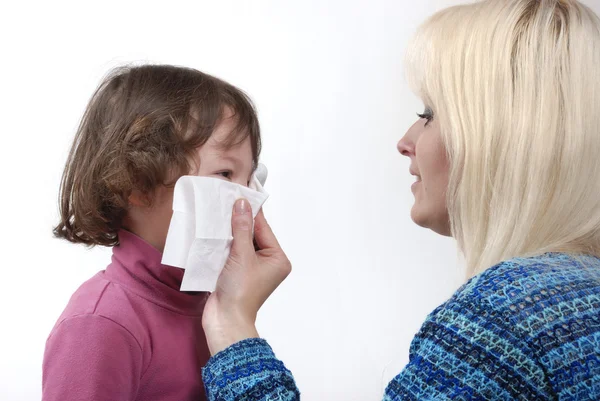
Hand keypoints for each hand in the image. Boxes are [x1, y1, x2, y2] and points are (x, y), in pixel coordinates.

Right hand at [202, 199, 291, 354]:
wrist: (224, 320)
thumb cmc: (240, 293)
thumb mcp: (241, 255)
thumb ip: (240, 228)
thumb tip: (242, 205)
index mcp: (277, 259)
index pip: (263, 228)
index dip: (251, 212)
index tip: (240, 194)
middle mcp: (267, 262)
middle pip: (252, 234)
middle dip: (238, 221)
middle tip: (225, 202)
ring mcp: (251, 268)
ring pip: (240, 242)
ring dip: (229, 232)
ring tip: (217, 213)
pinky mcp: (236, 272)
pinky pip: (231, 251)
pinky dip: (223, 243)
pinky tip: (213, 231)